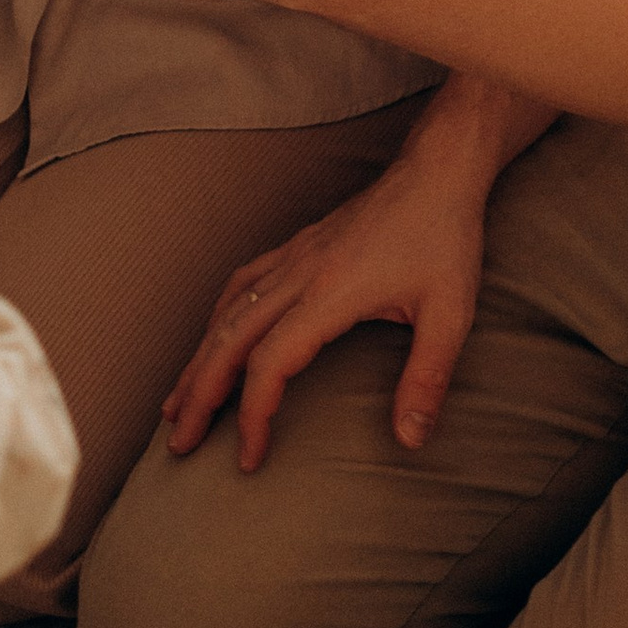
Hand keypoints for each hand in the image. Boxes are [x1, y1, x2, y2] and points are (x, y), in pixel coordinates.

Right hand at [162, 134, 495, 470]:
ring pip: (228, 310)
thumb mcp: (450, 313)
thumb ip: (427, 378)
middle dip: (199, 394)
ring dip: (198, 358)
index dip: (253, 414)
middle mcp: (299, 273)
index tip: (250, 458)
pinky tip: (213, 336)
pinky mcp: (299, 246)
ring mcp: (295, 256)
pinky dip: (218, 317)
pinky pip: (242, 284)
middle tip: (178, 442)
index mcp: (329, 293)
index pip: (269, 363)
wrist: (437, 170)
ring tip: (178, 400)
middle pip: (229, 339)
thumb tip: (409, 440)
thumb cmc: (445, 238)